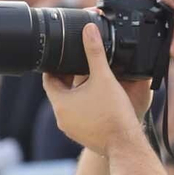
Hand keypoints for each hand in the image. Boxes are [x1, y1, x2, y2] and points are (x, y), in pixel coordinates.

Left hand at [41, 23, 150, 154]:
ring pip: (69, 104)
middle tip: (78, 63)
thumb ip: (95, 52)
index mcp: (60, 102)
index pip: (48, 79)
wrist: (125, 144)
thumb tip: (89, 30)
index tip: (62, 55)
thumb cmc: (113, 113)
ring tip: (89, 79)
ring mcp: (70, 129)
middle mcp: (61, 117)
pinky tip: (97, 99)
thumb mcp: (103, 77)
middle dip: (67, 77)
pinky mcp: (82, 136)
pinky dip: (84, 106)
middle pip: (58, 91)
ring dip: (76, 92)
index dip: (54, 65)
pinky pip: (78, 116)